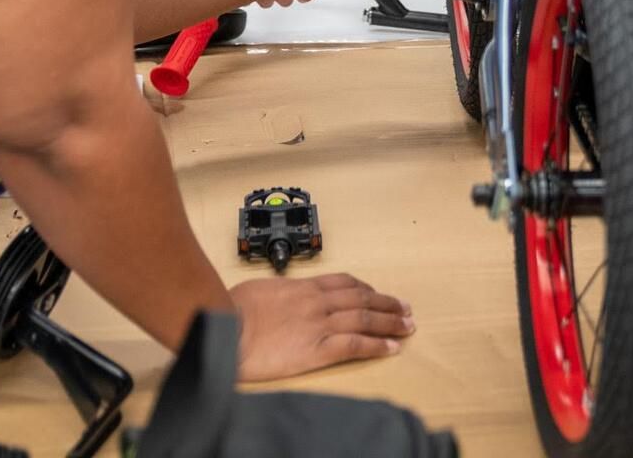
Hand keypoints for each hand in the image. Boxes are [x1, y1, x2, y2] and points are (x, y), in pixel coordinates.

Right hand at [232, 273, 413, 380]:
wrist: (225, 328)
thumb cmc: (231, 310)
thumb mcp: (257, 290)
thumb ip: (277, 292)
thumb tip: (279, 296)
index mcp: (302, 287)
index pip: (343, 282)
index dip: (365, 288)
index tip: (377, 293)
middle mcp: (316, 302)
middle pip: (361, 299)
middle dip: (386, 304)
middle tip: (404, 308)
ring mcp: (319, 325)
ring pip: (364, 319)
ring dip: (390, 322)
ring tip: (407, 325)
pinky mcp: (317, 350)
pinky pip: (355, 345)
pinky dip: (376, 346)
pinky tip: (391, 348)